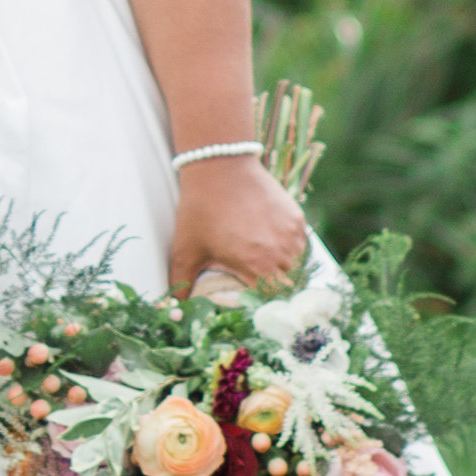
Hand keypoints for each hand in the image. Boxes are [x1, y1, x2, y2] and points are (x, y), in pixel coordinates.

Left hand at [168, 152, 306, 299]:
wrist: (219, 166)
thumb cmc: (200, 209)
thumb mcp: (185, 249)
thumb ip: (180, 283)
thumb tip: (173, 309)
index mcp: (256, 267)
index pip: (274, 301)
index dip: (267, 303)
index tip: (256, 300)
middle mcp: (279, 254)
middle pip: (289, 285)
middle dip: (277, 287)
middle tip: (262, 282)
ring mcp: (291, 234)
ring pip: (298, 264)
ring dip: (286, 267)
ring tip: (269, 263)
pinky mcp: (296, 217)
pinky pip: (302, 242)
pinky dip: (292, 247)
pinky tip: (275, 242)